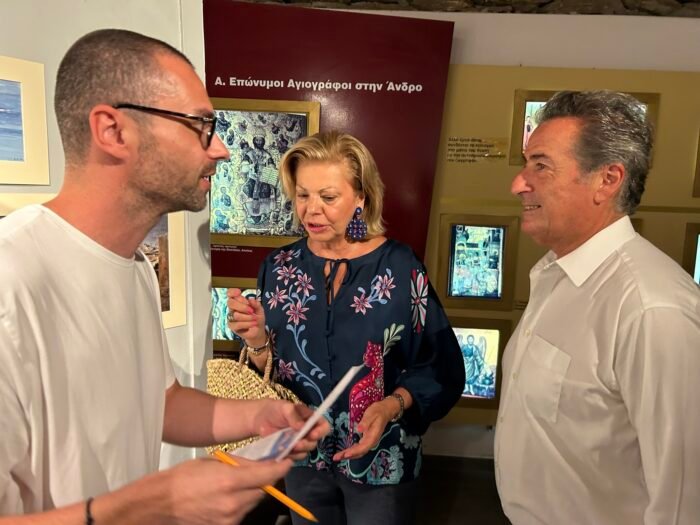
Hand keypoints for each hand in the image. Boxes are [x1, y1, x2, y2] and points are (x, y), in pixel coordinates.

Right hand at [161, 456, 292, 524]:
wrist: (162, 503)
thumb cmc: (185, 477)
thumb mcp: (213, 461)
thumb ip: (240, 464)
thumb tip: (259, 464)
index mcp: (230, 481)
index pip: (267, 475)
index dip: (281, 468)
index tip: (287, 462)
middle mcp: (233, 502)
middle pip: (263, 490)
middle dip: (265, 479)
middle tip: (261, 470)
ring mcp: (230, 518)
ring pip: (254, 502)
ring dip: (253, 491)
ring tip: (238, 483)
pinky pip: (243, 512)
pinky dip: (242, 503)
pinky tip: (229, 496)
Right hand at [226, 288, 265, 346]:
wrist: (258, 331)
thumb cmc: (257, 318)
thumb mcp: (260, 310)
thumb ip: (256, 304)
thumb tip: (251, 299)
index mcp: (238, 301)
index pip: (230, 293)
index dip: (232, 292)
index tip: (239, 292)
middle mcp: (233, 308)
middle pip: (230, 303)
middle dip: (242, 306)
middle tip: (251, 311)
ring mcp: (231, 317)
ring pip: (235, 315)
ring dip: (248, 317)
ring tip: (255, 318)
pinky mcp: (232, 326)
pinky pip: (237, 324)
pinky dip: (247, 324)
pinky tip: (253, 323)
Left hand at [253, 400, 330, 459]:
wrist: (261, 418)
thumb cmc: (276, 409)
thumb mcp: (285, 407)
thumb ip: (293, 415)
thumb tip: (302, 426)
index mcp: (310, 419)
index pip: (324, 426)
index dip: (321, 432)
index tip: (312, 435)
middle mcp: (307, 431)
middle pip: (315, 442)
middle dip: (306, 444)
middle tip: (296, 444)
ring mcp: (299, 442)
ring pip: (305, 451)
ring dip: (298, 451)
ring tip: (288, 447)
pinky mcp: (290, 450)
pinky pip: (294, 457)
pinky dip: (290, 456)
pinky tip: (282, 451)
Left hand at [332, 398, 394, 461]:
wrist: (384, 411)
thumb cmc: (377, 411)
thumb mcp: (371, 414)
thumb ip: (366, 422)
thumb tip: (359, 429)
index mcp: (373, 436)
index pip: (363, 447)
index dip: (354, 452)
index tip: (345, 454)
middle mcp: (371, 442)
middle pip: (360, 452)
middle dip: (348, 456)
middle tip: (336, 457)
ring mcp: (369, 441)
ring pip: (359, 452)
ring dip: (348, 455)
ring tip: (338, 457)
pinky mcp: (366, 440)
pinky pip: (358, 449)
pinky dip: (351, 452)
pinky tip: (345, 452)